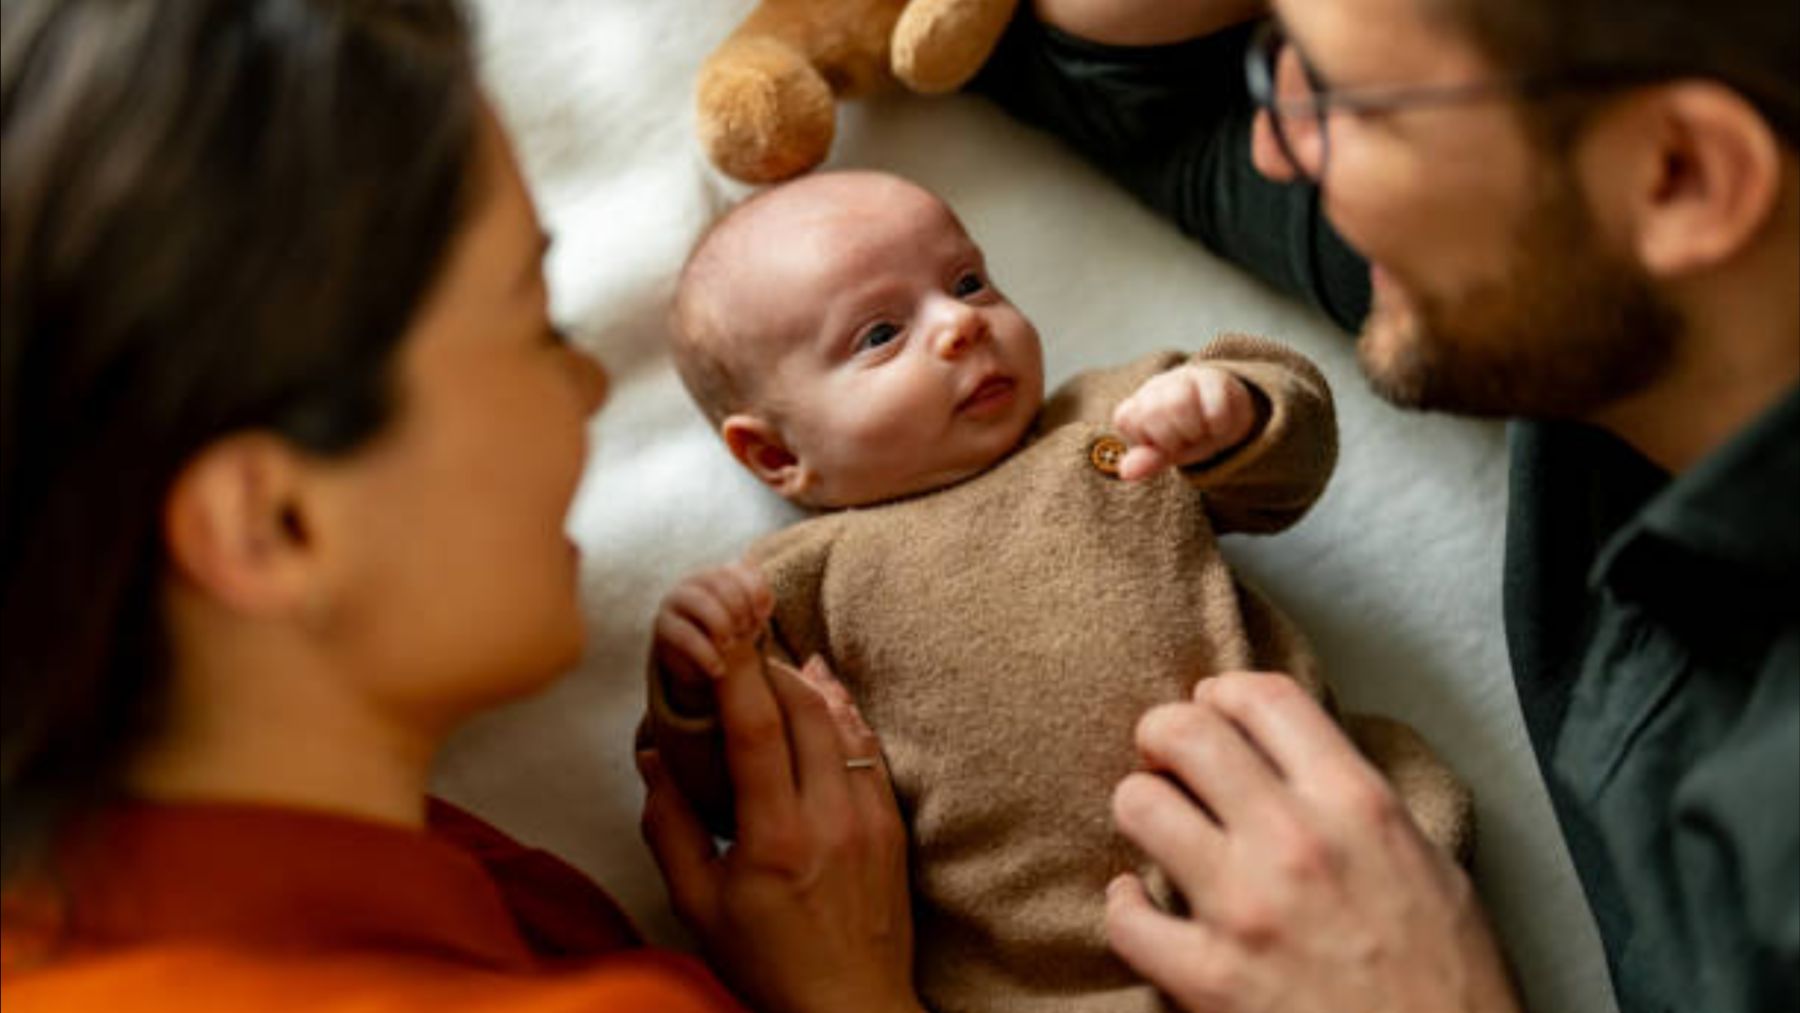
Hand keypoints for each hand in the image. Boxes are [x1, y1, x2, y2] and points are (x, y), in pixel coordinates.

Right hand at [639, 644, 920, 1012]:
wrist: (851, 1007)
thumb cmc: (767, 964)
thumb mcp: (698, 907)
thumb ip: (671, 829)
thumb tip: (654, 760)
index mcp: (774, 838)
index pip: (756, 731)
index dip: (737, 674)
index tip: (719, 638)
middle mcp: (828, 819)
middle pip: (807, 711)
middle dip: (773, 669)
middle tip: (745, 648)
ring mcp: (869, 820)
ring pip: (844, 726)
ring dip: (812, 688)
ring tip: (784, 662)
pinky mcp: (892, 827)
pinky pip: (869, 754)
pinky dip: (845, 720)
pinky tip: (828, 701)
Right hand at [652, 561, 773, 701]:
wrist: (702, 663)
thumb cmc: (731, 634)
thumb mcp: (750, 619)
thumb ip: (759, 604)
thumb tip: (762, 604)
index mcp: (720, 574)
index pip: (739, 569)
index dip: (755, 590)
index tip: (762, 615)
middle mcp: (695, 581)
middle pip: (718, 581)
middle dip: (737, 606)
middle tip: (745, 630)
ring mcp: (676, 600)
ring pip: (699, 601)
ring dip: (720, 623)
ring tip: (730, 646)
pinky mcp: (664, 625)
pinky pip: (684, 634)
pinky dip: (705, 653)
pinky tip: (719, 670)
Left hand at [1106, 673, 1520, 1012]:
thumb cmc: (1451, 983)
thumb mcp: (1430, 865)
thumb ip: (1361, 807)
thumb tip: (1303, 765)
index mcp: (1358, 805)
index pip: (1265, 699)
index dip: (1224, 692)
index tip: (1213, 706)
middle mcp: (1296, 841)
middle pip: (1187, 733)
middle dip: (1163, 735)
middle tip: (1165, 757)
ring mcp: (1245, 908)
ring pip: (1139, 805)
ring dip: (1141, 810)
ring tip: (1157, 828)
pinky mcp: (1209, 978)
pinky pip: (1126, 916)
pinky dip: (1125, 906)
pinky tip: (1140, 906)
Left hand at [1111, 365, 1258, 481]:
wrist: (1224, 416)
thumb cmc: (1186, 436)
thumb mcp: (1166, 454)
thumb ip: (1148, 461)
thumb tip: (1126, 472)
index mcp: (1137, 405)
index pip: (1126, 419)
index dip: (1147, 440)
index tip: (1163, 445)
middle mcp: (1156, 387)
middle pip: (1153, 411)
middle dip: (1172, 438)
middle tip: (1185, 439)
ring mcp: (1184, 378)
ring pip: (1179, 404)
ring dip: (1194, 430)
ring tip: (1200, 432)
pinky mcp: (1213, 378)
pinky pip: (1213, 408)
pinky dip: (1217, 426)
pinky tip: (1217, 425)